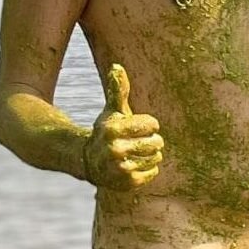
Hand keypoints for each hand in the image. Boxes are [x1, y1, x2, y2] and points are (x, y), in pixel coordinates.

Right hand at [83, 64, 162, 189]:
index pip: (152, 124)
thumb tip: (117, 66)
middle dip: (151, 141)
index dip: (148, 125)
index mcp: (112, 129)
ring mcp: (121, 168)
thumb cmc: (108, 132)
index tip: (136, 128)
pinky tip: (135, 166)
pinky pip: (154, 172)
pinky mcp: (128, 182)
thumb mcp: (112, 110)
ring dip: (149, 155)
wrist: (90, 162)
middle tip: (136, 143)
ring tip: (134, 154)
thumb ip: (118, 89)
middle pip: (157, 142)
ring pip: (156, 157)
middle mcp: (115, 149)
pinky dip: (148, 169)